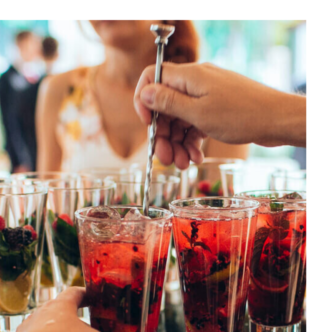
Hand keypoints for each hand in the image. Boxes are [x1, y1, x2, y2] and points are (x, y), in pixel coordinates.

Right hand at [134, 62, 305, 167]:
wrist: (279, 119)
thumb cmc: (242, 114)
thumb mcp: (198, 113)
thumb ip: (168, 103)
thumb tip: (144, 92)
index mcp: (189, 77)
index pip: (153, 77)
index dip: (143, 100)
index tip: (146, 123)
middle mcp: (195, 83)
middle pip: (164, 106)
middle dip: (162, 135)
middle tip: (164, 159)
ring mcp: (206, 95)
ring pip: (179, 119)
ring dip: (176, 143)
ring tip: (182, 164)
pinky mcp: (215, 108)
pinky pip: (193, 124)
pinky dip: (191, 141)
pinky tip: (195, 157)